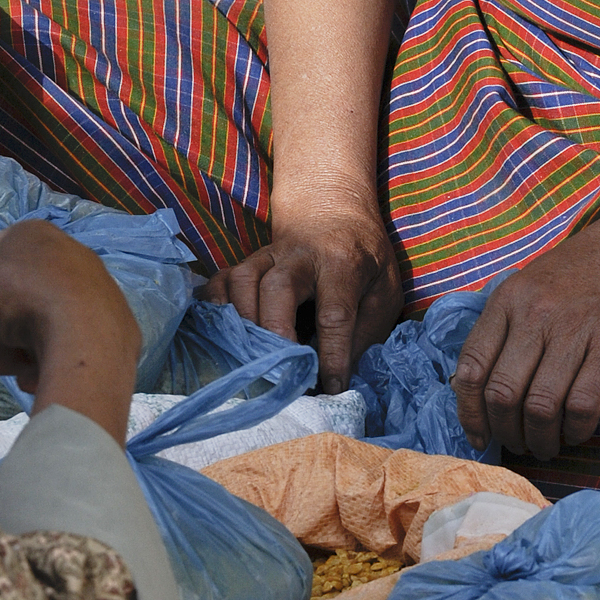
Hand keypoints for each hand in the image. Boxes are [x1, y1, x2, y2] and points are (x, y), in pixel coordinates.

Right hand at [0, 221, 140, 445]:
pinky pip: (60, 343)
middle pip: (9, 296)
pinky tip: (23, 375)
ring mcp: (91, 295)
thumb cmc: (21, 298)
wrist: (86, 337)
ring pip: (32, 323)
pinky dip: (36, 357)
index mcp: (37, 237)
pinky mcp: (106, 332)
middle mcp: (68, 259)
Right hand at [204, 195, 401, 394]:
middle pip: (279, 288)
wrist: (331, 208)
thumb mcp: (384, 289)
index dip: (332, 356)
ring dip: (244, 324)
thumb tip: (340, 379)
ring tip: (254, 361)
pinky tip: (226, 337)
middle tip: (282, 373)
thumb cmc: (363, 258)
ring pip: (243, 282)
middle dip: (276, 334)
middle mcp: (301, 255)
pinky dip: (215, 309)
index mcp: (343, 261)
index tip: (331, 390)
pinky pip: (220, 281)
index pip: (335, 313)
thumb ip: (365, 332)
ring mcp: (267, 255)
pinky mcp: (245, 261)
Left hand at [453, 218, 599, 460]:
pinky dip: (577, 430)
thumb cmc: (589, 268)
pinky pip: (583, 404)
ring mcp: (575, 327)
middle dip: (507, 433)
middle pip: (502, 394)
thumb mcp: (535, 282)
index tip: (479, 436)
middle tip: (519, 446)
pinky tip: (578, 431)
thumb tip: (481, 386)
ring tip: (547, 446)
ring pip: (541, 407)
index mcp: (509, 297)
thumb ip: (508, 325)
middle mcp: (536, 312)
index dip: (470, 412)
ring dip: (541, 440)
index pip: (472, 366)